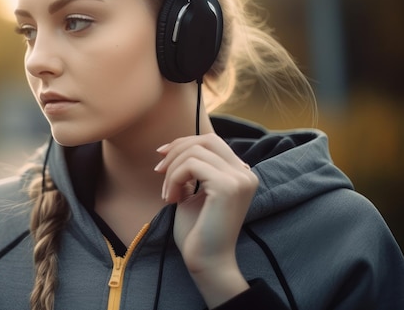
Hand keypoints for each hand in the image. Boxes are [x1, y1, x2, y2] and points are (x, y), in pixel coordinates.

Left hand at [154, 133, 257, 306]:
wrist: (207, 262)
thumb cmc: (198, 232)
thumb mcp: (195, 193)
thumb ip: (193, 171)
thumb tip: (177, 149)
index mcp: (241, 173)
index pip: (212, 142)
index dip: (184, 143)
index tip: (161, 155)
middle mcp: (245, 172)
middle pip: (206, 140)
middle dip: (176, 150)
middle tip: (158, 171)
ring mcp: (239, 178)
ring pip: (195, 152)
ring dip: (172, 170)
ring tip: (167, 194)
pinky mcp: (227, 186)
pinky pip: (191, 166)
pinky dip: (174, 179)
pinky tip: (171, 199)